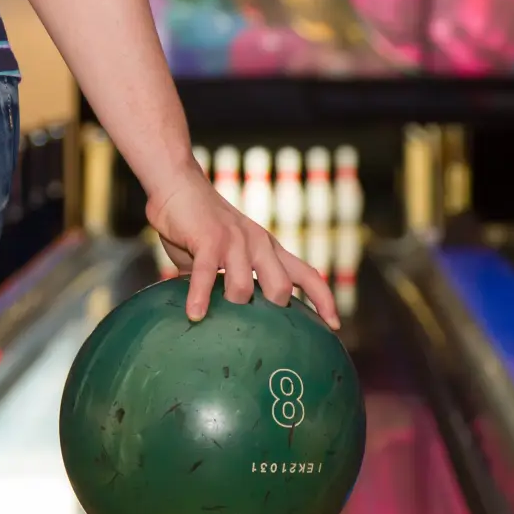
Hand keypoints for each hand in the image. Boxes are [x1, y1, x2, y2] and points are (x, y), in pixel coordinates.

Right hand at [145, 165, 339, 328]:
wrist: (178, 184)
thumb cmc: (198, 225)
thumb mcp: (225, 254)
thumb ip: (229, 280)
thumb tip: (222, 318)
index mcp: (268, 248)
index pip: (307, 275)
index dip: (324, 300)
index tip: (335, 325)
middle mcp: (259, 244)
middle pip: (281, 287)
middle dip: (271, 312)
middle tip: (254, 329)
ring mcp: (235, 241)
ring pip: (244, 288)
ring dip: (229, 308)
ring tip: (214, 320)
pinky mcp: (210, 240)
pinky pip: (207, 276)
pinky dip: (200, 298)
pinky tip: (195, 315)